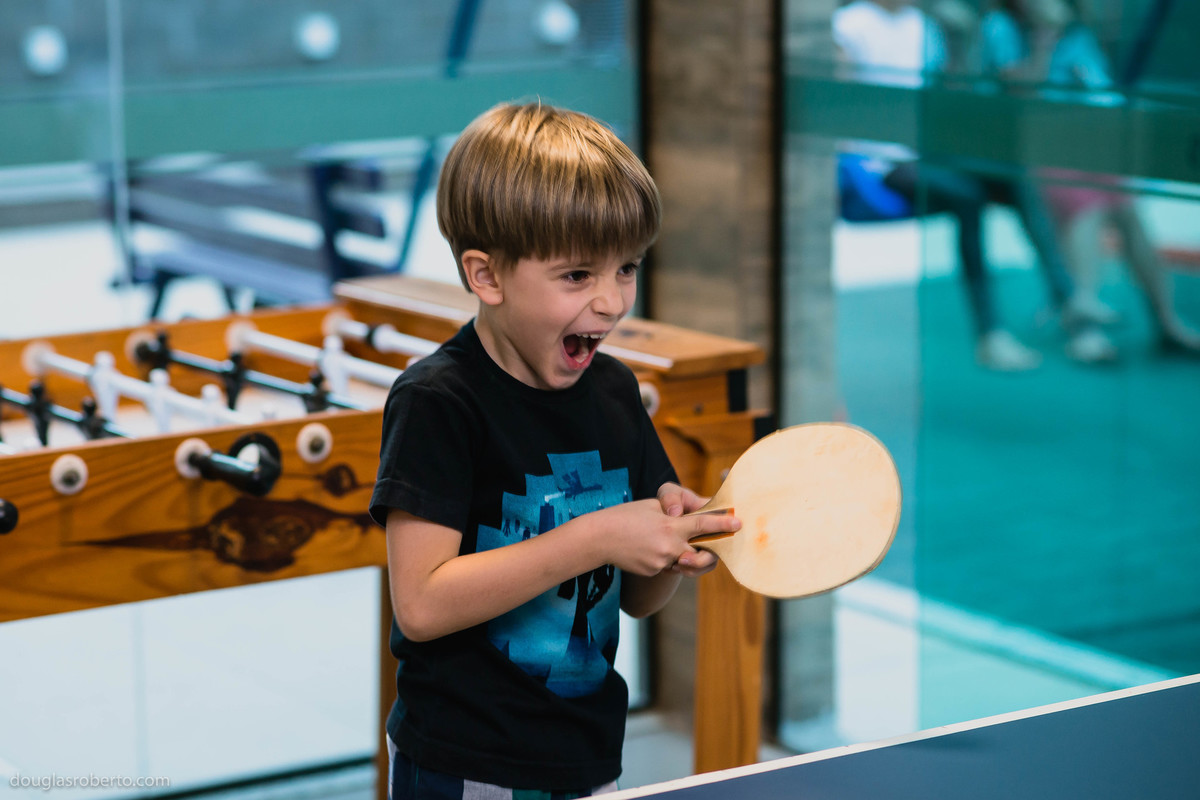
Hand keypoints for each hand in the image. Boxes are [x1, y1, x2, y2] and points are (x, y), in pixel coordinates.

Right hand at [592, 496, 739, 576]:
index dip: (723, 524)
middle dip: (711, 553)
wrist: (599, 538)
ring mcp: (661, 561)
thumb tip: (690, 518)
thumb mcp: (651, 507)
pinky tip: (652, 548)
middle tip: (716, 547)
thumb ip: (674, 514)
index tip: (738, 524)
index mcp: (670, 525)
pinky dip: (668, 558)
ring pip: (686, 562)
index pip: (703, 525)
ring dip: (688, 556)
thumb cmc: (625, 516)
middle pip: (702, 555)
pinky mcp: (653, 571)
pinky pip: (669, 566)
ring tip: (678, 545)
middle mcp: (669, 546)